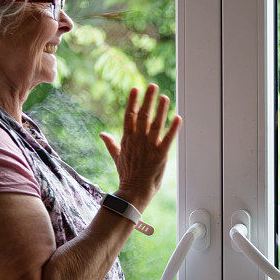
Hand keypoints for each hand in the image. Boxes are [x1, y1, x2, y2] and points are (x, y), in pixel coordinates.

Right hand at [99, 84, 181, 211]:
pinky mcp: (160, 156)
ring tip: (165, 97)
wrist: (133, 193)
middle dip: (148, 100)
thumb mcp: (117, 157)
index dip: (133, 101)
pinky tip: (178, 117)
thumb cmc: (127, 175)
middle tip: (153, 86)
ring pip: (155, 124)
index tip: (135, 88)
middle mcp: (138, 141)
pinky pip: (168, 139)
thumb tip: (101, 133)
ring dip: (161, 110)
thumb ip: (111, 143)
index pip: (130, 116)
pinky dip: (173, 128)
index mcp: (128, 139)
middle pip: (143, 116)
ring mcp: (149, 148)